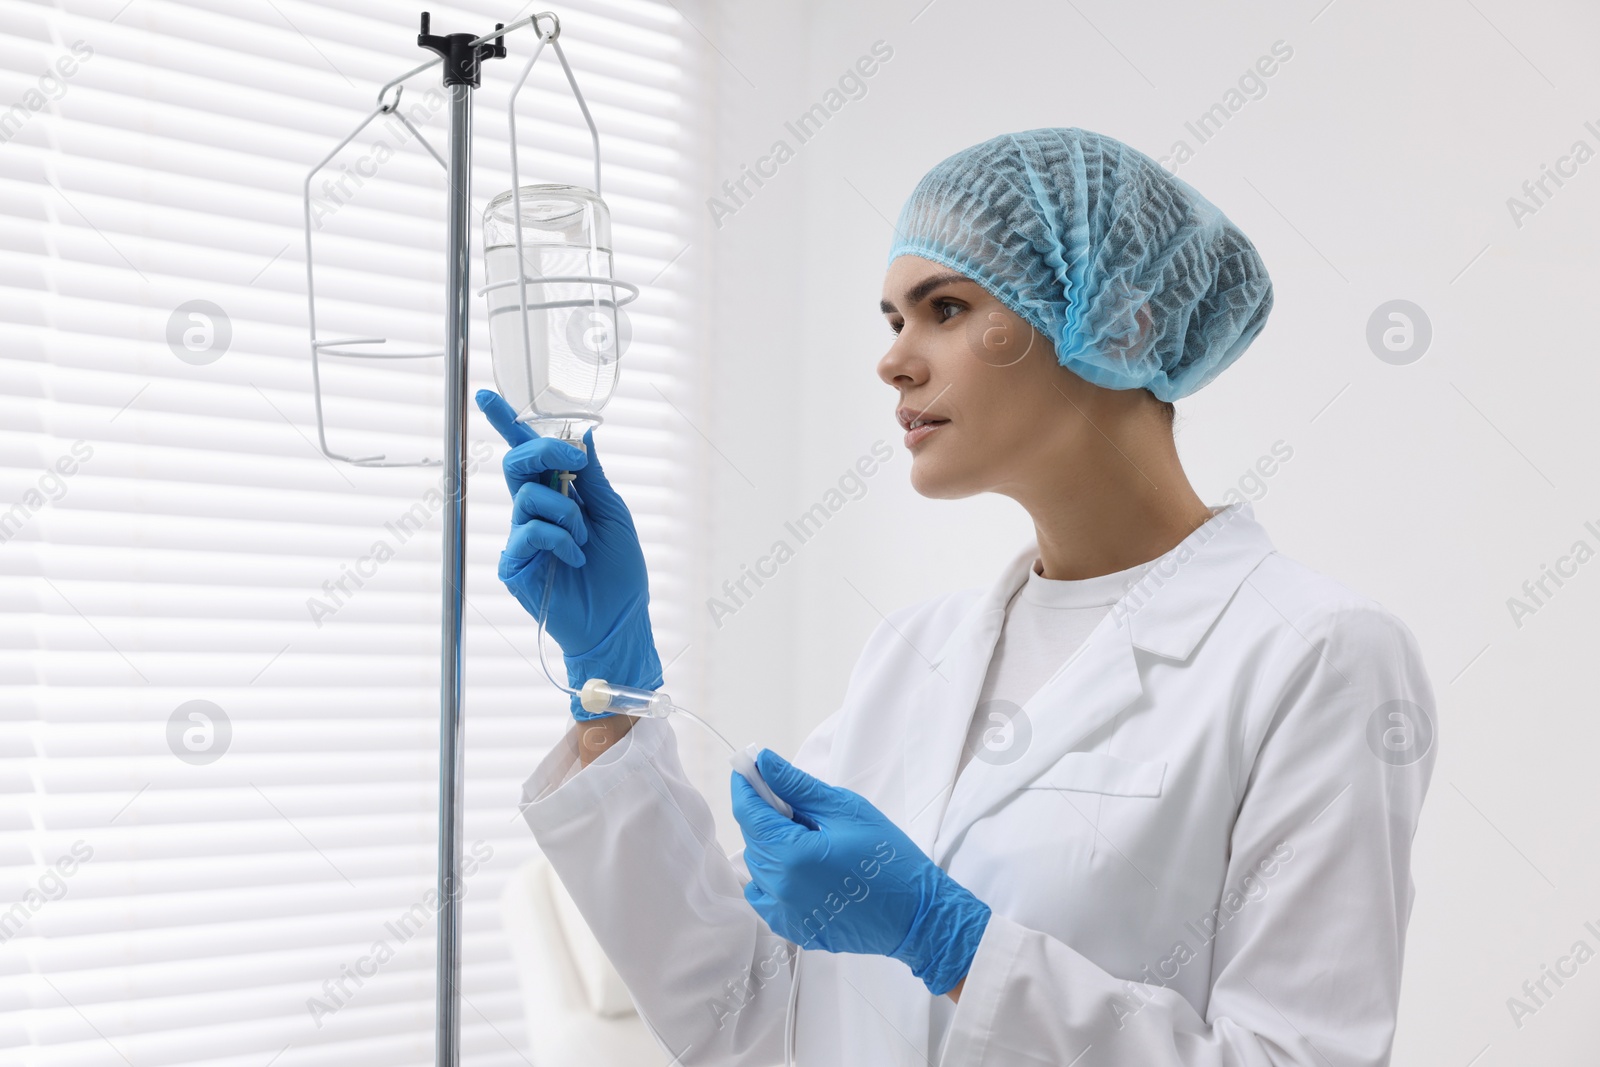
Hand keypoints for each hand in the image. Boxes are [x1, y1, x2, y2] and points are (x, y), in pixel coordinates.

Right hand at [475, 390, 662, 718]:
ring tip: (584, 540)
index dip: (508, 424)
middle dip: (544, 455)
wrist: (619, 621)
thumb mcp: (612, 513)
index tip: (487, 396)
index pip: (529, 455)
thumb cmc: (619, 572)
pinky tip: (574, 559)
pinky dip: (559, 540)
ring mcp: (521, 540)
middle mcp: (533, 514)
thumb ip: (592, 476)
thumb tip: (583, 434)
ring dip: (566, 513)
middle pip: (517, 466)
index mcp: (558, 497)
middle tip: (573, 463)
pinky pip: (528, 533)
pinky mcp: (514, 566)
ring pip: (528, 498)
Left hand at [730, 749, 990, 996]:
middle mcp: (780, 889)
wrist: (917, 915)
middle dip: (764, 815)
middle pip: (753, 841)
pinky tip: (801, 868)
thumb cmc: (889, 858)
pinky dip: (774, 877)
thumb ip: (798, 787)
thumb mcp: (846, 810)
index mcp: (792, 856)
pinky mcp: (794, 930)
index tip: (746, 767)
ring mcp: (784, 915)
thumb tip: (764, 763)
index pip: (750, 814)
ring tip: (807, 837)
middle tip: (791, 801)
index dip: (745, 787)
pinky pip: (767, 897)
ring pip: (759, 869)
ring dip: (771, 846)